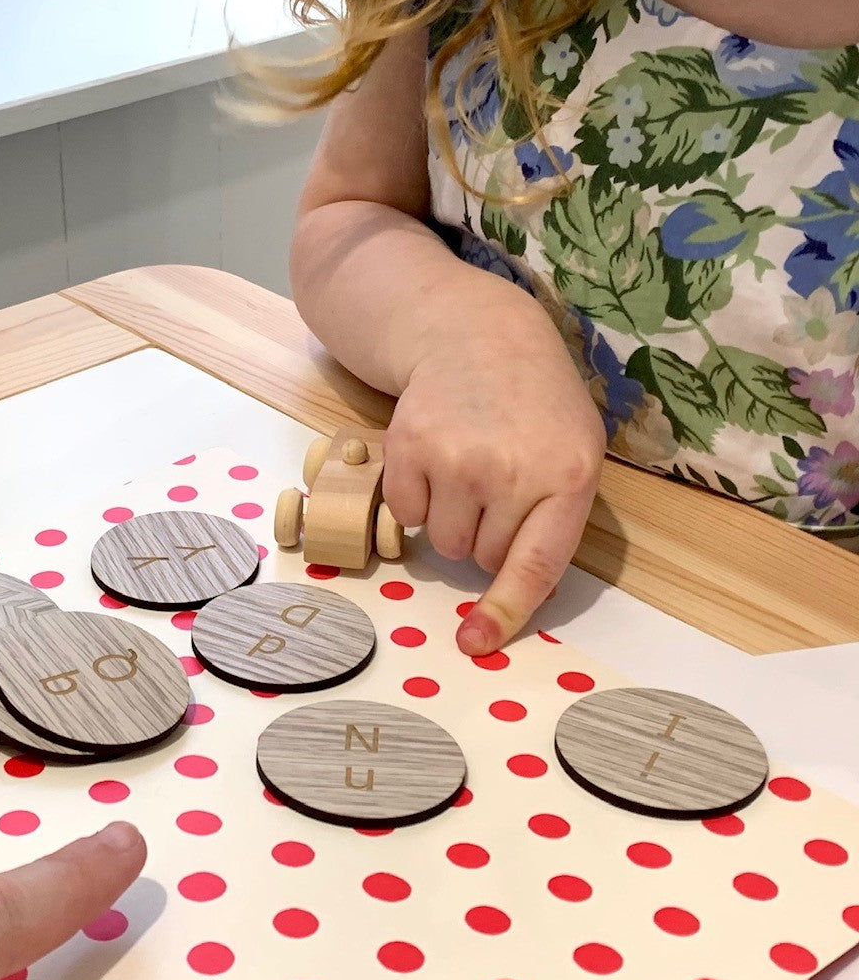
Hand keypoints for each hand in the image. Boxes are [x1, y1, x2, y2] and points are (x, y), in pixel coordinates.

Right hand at [382, 274, 605, 654]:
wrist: (478, 336)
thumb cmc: (535, 405)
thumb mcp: (574, 451)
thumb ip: (556, 520)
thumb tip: (512, 594)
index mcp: (567, 477)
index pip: (533, 566)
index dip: (505, 612)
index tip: (477, 643)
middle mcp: (511, 471)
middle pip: (481, 557)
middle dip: (485, 536)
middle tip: (495, 485)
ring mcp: (455, 458)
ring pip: (441, 542)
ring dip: (450, 519)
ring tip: (466, 467)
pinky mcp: (408, 447)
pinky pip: (406, 514)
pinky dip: (417, 498)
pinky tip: (436, 457)